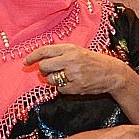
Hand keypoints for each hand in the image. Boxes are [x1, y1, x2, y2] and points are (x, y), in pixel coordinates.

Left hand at [24, 43, 138, 97]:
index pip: (44, 51)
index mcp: (70, 49)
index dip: (32, 57)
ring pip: (50, 79)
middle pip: (43, 66)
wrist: (112, 73)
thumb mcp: (78, 51)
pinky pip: (59, 89)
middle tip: (47, 72)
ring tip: (64, 77)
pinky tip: (72, 83)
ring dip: (52, 80)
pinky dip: (62, 88)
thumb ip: (60, 54)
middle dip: (42, 70)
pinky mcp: (76, 87)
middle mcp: (70, 60)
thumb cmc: (93, 61)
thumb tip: (40, 59)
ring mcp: (73, 74)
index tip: (26, 62)